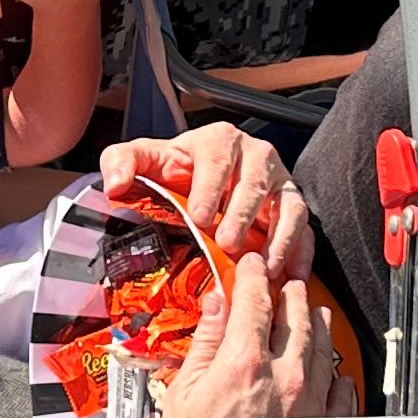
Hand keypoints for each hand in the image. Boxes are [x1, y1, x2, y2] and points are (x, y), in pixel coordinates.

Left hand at [97, 121, 313, 283]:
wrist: (200, 183)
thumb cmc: (174, 172)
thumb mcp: (144, 161)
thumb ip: (121, 161)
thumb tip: (114, 184)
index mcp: (218, 141)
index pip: (217, 160)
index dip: (210, 188)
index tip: (199, 217)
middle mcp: (254, 156)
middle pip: (255, 182)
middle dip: (243, 214)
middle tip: (229, 244)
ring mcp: (278, 182)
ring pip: (287, 205)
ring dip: (279, 236)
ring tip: (264, 266)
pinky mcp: (292, 206)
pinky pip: (304, 227)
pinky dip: (301, 252)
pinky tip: (291, 276)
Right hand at [148, 268, 358, 417]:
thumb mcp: (183, 391)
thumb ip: (203, 342)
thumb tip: (214, 307)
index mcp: (244, 362)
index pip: (255, 300)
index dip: (252, 275)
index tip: (251, 266)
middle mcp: (285, 376)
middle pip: (296, 317)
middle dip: (290, 294)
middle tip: (284, 284)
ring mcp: (310, 400)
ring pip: (323, 346)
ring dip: (316, 324)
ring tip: (310, 313)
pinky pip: (341, 388)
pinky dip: (336, 372)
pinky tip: (332, 367)